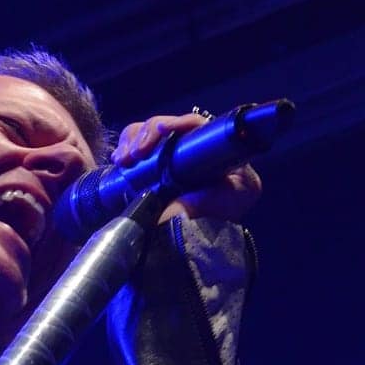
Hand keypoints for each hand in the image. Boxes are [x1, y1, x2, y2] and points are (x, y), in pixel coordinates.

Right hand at [111, 111, 261, 222]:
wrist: (189, 240)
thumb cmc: (219, 215)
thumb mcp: (244, 189)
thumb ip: (241, 166)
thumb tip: (229, 149)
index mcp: (208, 150)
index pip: (193, 124)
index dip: (178, 123)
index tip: (164, 130)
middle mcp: (185, 149)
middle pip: (164, 124)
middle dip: (149, 133)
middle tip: (138, 153)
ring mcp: (163, 158)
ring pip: (144, 131)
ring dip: (133, 140)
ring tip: (126, 160)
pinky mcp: (145, 168)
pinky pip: (131, 145)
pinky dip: (123, 148)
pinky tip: (120, 160)